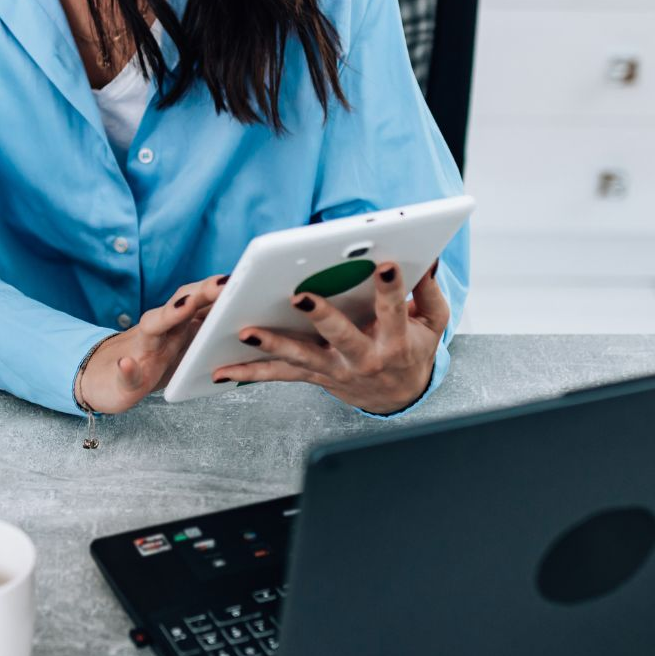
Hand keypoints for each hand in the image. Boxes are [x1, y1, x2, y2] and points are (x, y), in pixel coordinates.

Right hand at [77, 272, 229, 413]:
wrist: (105, 380)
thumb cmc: (152, 362)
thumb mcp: (182, 347)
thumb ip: (204, 330)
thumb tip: (241, 318)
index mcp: (177, 326)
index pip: (198, 300)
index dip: (218, 289)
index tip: (241, 278)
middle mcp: (159, 332)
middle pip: (179, 304)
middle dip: (201, 292)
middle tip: (224, 283)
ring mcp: (140, 351)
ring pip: (152, 326)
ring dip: (168, 315)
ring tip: (186, 304)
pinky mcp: (125, 377)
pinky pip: (126, 372)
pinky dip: (127, 368)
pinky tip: (126, 364)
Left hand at [210, 258, 448, 414]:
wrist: (399, 397)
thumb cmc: (414, 349)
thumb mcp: (433, 323)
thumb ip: (428, 291)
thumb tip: (428, 258)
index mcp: (395, 341)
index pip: (393, 311)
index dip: (390, 289)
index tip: (385, 264)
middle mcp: (362, 359)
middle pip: (340, 336)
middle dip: (321, 315)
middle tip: (301, 295)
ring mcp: (334, 370)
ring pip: (300, 357)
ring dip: (271, 344)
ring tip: (246, 330)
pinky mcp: (313, 376)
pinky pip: (279, 375)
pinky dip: (249, 374)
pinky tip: (221, 372)